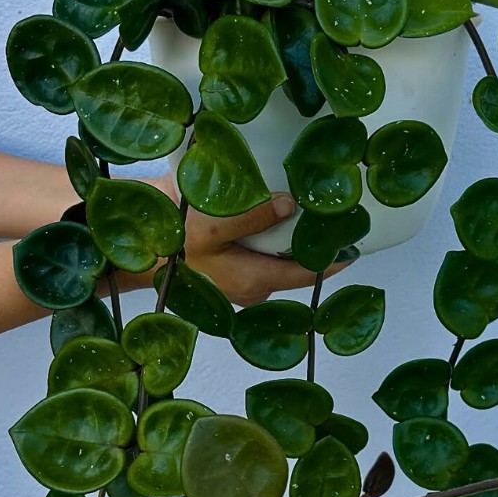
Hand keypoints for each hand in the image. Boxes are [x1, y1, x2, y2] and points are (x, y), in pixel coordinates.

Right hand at [181, 192, 348, 306]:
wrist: (141, 245)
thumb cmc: (174, 239)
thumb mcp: (211, 224)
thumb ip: (252, 215)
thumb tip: (290, 206)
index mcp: (253, 281)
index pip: (305, 273)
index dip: (333, 259)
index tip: (356, 243)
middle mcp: (252, 290)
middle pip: (294, 270)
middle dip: (313, 249)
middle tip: (334, 222)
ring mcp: (241, 287)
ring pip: (278, 266)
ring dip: (291, 246)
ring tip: (311, 219)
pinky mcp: (231, 277)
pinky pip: (262, 263)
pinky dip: (273, 246)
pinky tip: (279, 225)